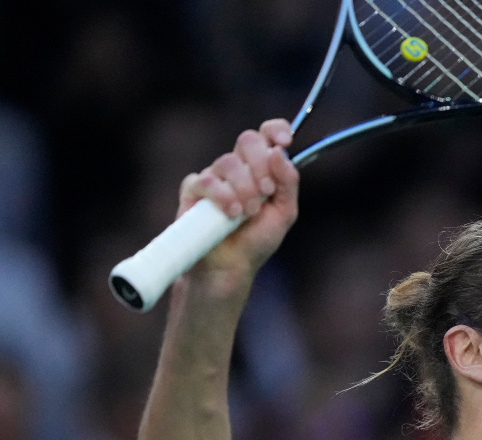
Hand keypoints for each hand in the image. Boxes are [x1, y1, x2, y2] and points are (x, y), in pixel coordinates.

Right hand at [177, 119, 299, 286]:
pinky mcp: (193, 191)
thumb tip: (280, 151)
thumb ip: (288, 182)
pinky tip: (231, 214)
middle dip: (260, 165)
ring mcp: (214, 177)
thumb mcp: (284, 213)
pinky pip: (206, 180)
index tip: (285, 142)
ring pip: (228, 162)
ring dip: (244, 188)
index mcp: (261, 168)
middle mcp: (237, 168)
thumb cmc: (256, 241)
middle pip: (247, 140)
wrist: (231, 268)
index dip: (276, 130)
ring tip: (247, 212)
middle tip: (266, 191)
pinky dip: (222, 196)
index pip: (267, 134)